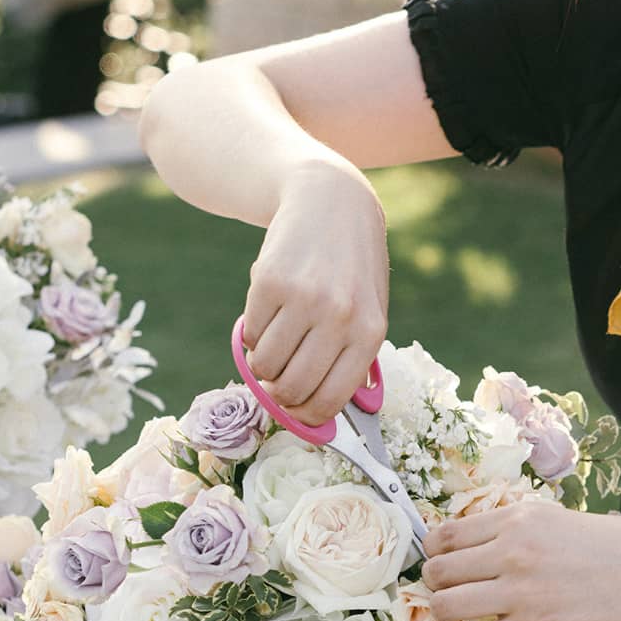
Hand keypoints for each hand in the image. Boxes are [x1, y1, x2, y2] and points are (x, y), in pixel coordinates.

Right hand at [240, 160, 389, 427]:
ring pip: (265, 366)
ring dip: (264, 365)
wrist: (331, 203)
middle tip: (278, 382)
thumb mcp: (370, 310)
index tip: (296, 412)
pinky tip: (271, 314)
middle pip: (292, 388)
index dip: (307, 416)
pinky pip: (251, 336)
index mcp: (369, 332)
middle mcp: (339, 317)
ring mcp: (303, 299)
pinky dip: (255, 336)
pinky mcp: (268, 283)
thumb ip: (352, 360)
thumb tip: (322, 417)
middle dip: (280, 394)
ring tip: (278, 343)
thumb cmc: (352, 268)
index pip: (330, 399)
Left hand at [418, 501, 620, 620]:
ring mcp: (522, 591)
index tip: (438, 560)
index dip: (434, 551)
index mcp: (521, 517)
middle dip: (433, 583)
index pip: (449, 533)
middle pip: (439, 569)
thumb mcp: (563, 520)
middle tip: (443, 590)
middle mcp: (514, 549)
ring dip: (439, 613)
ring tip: (450, 616)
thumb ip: (519, 530)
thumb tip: (479, 545)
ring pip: (445, 604)